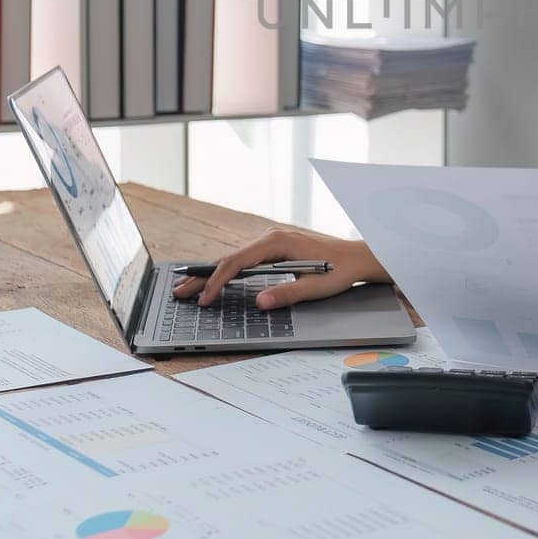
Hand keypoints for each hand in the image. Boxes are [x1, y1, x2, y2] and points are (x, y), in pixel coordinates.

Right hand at [172, 230, 389, 309]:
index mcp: (277, 242)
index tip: (204, 299)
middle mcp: (271, 237)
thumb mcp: (315, 286)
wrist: (358, 257)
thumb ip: (287, 294)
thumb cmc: (340, 270)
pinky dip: (227, 270)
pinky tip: (214, 279)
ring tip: (187, 286)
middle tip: (179, 291)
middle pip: (229, 258)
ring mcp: (272, 241)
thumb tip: (260, 302)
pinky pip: (244, 259)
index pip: (237, 263)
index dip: (217, 282)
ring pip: (234, 258)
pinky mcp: (274, 248)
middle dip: (203, 275)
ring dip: (211, 273)